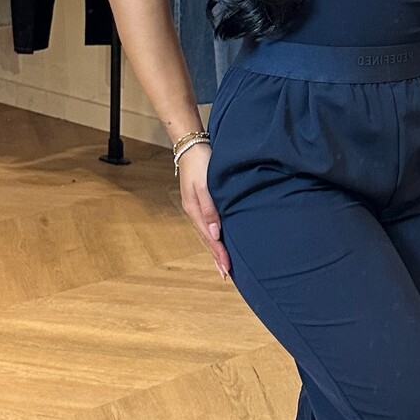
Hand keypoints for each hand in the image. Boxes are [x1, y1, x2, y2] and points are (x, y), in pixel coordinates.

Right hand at [177, 142, 230, 279]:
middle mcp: (195, 212)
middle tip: (226, 274)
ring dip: (216, 249)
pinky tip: (220, 240)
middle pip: (207, 239)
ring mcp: (198, 208)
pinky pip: (209, 224)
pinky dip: (215, 237)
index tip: (227, 268)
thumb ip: (210, 209)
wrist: (192, 145)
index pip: (209, 237)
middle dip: (217, 257)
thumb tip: (216, 233)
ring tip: (223, 264)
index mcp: (195, 210)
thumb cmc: (201, 163)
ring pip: (208, 233)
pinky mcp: (203, 202)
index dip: (219, 253)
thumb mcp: (205, 185)